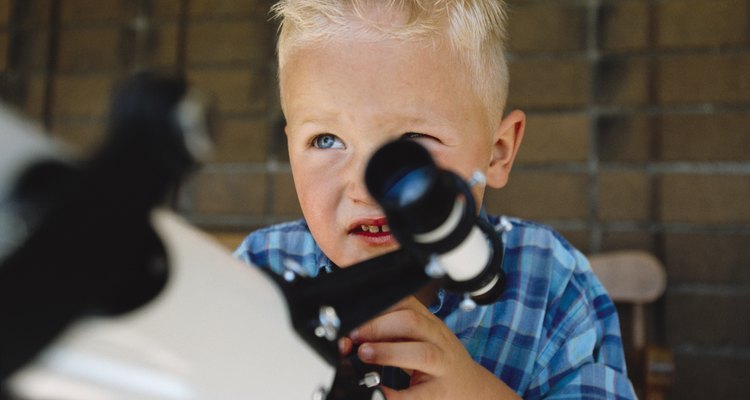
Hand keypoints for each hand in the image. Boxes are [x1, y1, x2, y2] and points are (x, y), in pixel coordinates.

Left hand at [343, 296, 520, 399]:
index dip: (377, 307)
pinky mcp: (440, 392)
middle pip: (412, 323)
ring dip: (388, 352)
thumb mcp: (420, 339)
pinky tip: (382, 392)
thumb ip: (392, 333)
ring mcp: (442, 366)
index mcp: (430, 323)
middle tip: (355, 336)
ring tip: (365, 354)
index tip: (354, 316)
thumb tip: (353, 335)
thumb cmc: (439, 361)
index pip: (405, 303)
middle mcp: (438, 340)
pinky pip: (420, 394)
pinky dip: (399, 395)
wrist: (472, 389)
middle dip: (379, 326)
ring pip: (421, 353)